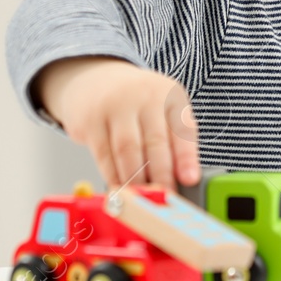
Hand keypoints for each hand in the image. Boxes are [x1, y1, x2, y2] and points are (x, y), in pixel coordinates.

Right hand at [36, 56, 199, 190]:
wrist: (94, 81)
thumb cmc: (135, 104)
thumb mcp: (161, 111)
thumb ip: (173, 141)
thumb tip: (181, 181)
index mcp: (169, 95)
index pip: (183, 128)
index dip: (187, 157)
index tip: (190, 180)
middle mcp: (144, 96)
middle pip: (155, 142)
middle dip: (162, 176)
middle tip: (165, 199)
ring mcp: (115, 106)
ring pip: (128, 151)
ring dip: (136, 180)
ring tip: (143, 200)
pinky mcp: (91, 120)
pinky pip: (104, 155)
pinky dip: (113, 177)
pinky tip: (121, 189)